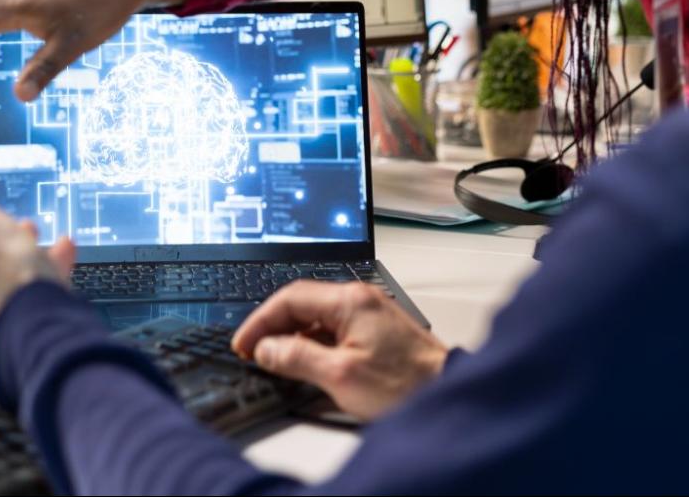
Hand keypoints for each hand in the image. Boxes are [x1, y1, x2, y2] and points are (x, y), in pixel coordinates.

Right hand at [231, 281, 447, 420]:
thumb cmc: (404, 384)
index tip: (244, 342)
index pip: (290, 297)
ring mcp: (369, 313)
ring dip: (292, 335)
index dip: (261, 320)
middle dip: (273, 326)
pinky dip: (312, 341)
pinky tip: (305, 361)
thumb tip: (267, 349)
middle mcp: (360, 299)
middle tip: (253, 351)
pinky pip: (333, 327)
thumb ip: (297, 358)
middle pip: (302, 302)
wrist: (445, 391)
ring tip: (274, 359)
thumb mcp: (340, 375)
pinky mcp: (376, 330)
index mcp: (349, 301)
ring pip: (317, 316)